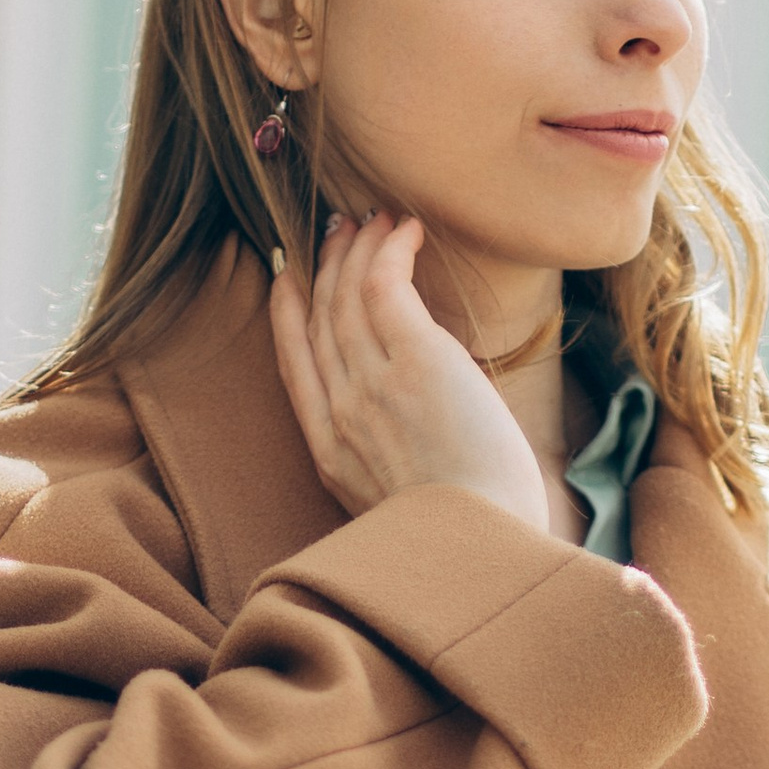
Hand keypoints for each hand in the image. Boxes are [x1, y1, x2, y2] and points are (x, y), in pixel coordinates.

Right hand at [270, 212, 548, 530]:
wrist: (480, 550)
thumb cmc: (466, 533)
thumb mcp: (403, 500)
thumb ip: (390, 454)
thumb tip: (419, 418)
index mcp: (330, 451)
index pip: (295, 363)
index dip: (288, 311)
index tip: (289, 275)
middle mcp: (340, 411)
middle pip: (318, 319)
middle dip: (323, 265)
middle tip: (338, 228)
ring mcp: (371, 383)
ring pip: (347, 294)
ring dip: (359, 247)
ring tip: (376, 218)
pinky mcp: (414, 360)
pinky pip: (384, 283)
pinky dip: (390, 249)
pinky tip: (407, 229)